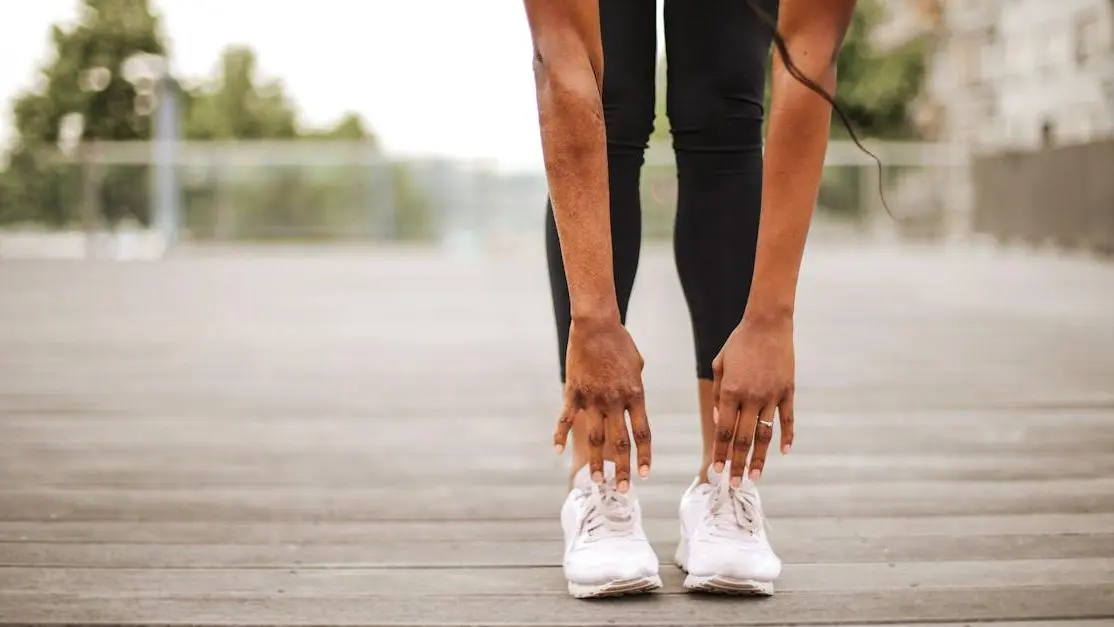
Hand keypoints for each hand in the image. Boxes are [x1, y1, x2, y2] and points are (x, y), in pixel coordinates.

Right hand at [554, 316, 651, 491]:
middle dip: (622, 469)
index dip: (643, 456)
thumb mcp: (637, 366)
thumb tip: (632, 405)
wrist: (595, 325)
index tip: (644, 475)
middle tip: (623, 490)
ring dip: (596, 462)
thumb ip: (635, 389)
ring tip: (596, 480)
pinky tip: (558, 451)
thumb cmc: (620, 342)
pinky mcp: (574, 392)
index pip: (642, 432)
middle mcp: (615, 401)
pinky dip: (560, 435)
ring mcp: (593, 398)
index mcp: (635, 394)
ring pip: (595, 437)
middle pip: (620, 442)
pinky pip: (566, 418)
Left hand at [711, 315, 795, 485]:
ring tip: (755, 477)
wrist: (768, 323)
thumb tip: (719, 422)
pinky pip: (788, 419)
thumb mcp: (719, 365)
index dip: (721, 452)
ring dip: (759, 458)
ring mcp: (772, 395)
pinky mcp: (788, 391)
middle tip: (734, 484)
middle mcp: (751, 397)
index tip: (717, 471)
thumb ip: (717, 394)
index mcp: (730, 391)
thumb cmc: (739, 343)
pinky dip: (786, 437)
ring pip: (765, 434)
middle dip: (738, 464)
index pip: (724, 430)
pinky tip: (784, 452)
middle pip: (743, 439)